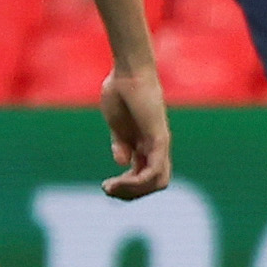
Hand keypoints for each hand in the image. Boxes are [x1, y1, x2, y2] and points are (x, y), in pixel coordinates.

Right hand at [98, 64, 171, 198]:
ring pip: (158, 182)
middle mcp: (156, 147)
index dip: (128, 188)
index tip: (107, 185)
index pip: (146, 178)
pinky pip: (155, 170)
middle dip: (130, 194)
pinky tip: (118, 179)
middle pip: (154, 184)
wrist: (127, 72)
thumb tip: (121, 162)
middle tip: (107, 189)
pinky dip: (139, 181)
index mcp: (145, 145)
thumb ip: (121, 143)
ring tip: (110, 187)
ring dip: (133, 191)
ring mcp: (160, 143)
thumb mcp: (117, 124)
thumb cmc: (119, 91)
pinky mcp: (159, 138)